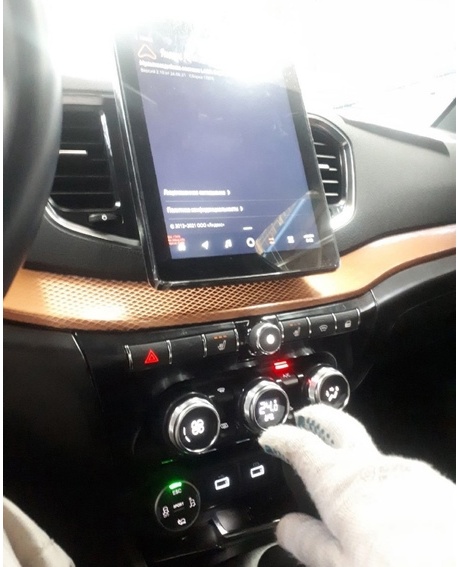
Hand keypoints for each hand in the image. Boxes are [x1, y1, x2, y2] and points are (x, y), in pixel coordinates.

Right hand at [259, 404, 455, 566]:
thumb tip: (286, 528)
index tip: (272, 436)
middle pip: (340, 426)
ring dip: (355, 455)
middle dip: (319, 417)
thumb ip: (309, 542)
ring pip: (373, 453)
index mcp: (339, 481)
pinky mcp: (434, 483)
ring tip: (346, 474)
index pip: (301, 445)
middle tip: (306, 415)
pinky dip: (385, 479)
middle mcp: (372, 466)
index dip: (282, 437)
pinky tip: (389, 504)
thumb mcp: (339, 565)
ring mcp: (406, 470)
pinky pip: (400, 473)